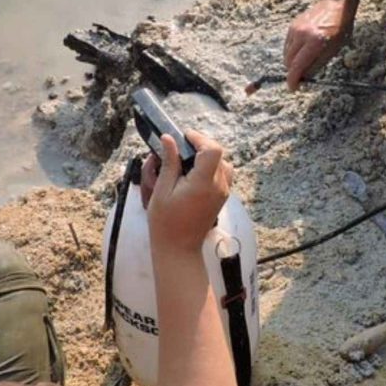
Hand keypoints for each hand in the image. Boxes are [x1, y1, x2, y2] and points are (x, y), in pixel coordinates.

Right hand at [145, 131, 231, 254]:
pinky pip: (223, 175)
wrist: (178, 248)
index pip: (213, 150)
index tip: (184, 137)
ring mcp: (223, 193)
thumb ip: (168, 162)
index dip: (199, 138)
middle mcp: (218, 186)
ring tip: (188, 161)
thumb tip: (168, 138)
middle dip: (201, 146)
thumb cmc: (166, 222)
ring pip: (223, 164)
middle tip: (182, 148)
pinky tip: (193, 174)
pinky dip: (211, 169)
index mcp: (203, 183)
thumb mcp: (161, 190)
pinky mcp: (221, 198)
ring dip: (207, 157)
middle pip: (219, 154)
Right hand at [283, 0, 357, 89]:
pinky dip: (292, 52)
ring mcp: (295, 29)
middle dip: (293, 71)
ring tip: (305, 61)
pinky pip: (288, 45)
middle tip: (302, 76)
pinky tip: (302, 51)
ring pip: (286, 54)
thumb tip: (304, 78)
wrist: (335, 4)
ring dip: (292, 62)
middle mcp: (302, 35)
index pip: (297, 66)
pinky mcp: (292, 26)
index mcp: (314, 42)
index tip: (293, 88)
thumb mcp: (333, 50)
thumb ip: (316, 65)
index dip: (293, 80)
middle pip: (289, 61)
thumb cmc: (339, 28)